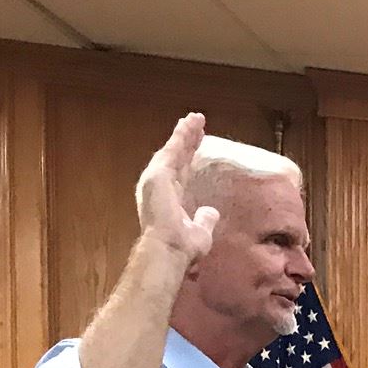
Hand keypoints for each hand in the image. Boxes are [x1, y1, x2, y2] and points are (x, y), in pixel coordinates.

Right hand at [138, 113, 218, 258]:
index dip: (189, 157)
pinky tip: (189, 124)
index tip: (197, 142)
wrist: (168, 249)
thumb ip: (204, 219)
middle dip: (186, 140)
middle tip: (196, 123)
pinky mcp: (158, 173)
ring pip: (173, 150)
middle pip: (176, 157)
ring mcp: (156, 178)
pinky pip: (172, 150)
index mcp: (169, 199)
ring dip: (184, 133)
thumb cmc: (183, 247)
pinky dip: (181, 136)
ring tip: (195, 118)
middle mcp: (160, 186)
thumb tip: (211, 211)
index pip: (181, 172)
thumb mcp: (200, 231)